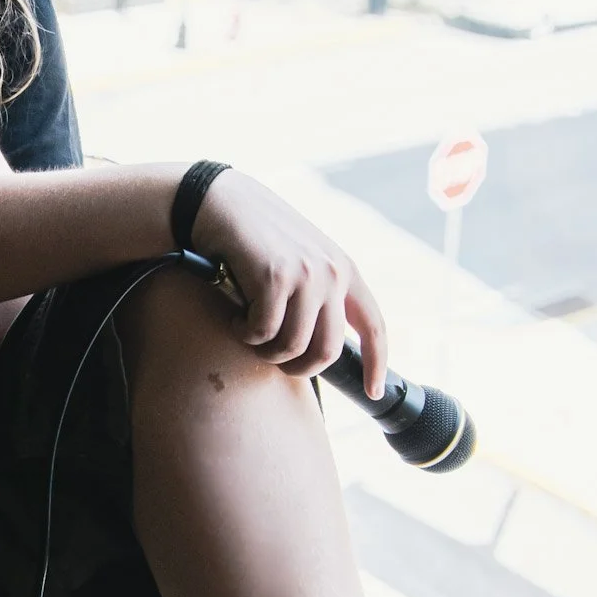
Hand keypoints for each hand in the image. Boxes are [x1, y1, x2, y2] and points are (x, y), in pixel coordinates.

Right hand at [191, 169, 387, 399]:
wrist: (220, 204)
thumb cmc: (255, 240)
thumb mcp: (300, 262)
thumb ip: (318, 296)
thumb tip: (320, 348)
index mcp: (344, 270)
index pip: (373, 325)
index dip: (376, 363)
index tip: (373, 392)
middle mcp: (332, 273)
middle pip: (327, 351)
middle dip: (298, 368)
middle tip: (274, 360)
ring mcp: (306, 275)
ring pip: (292, 347)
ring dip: (265, 351)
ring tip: (248, 332)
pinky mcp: (275, 278)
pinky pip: (262, 333)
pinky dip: (244, 333)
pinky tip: (235, 316)